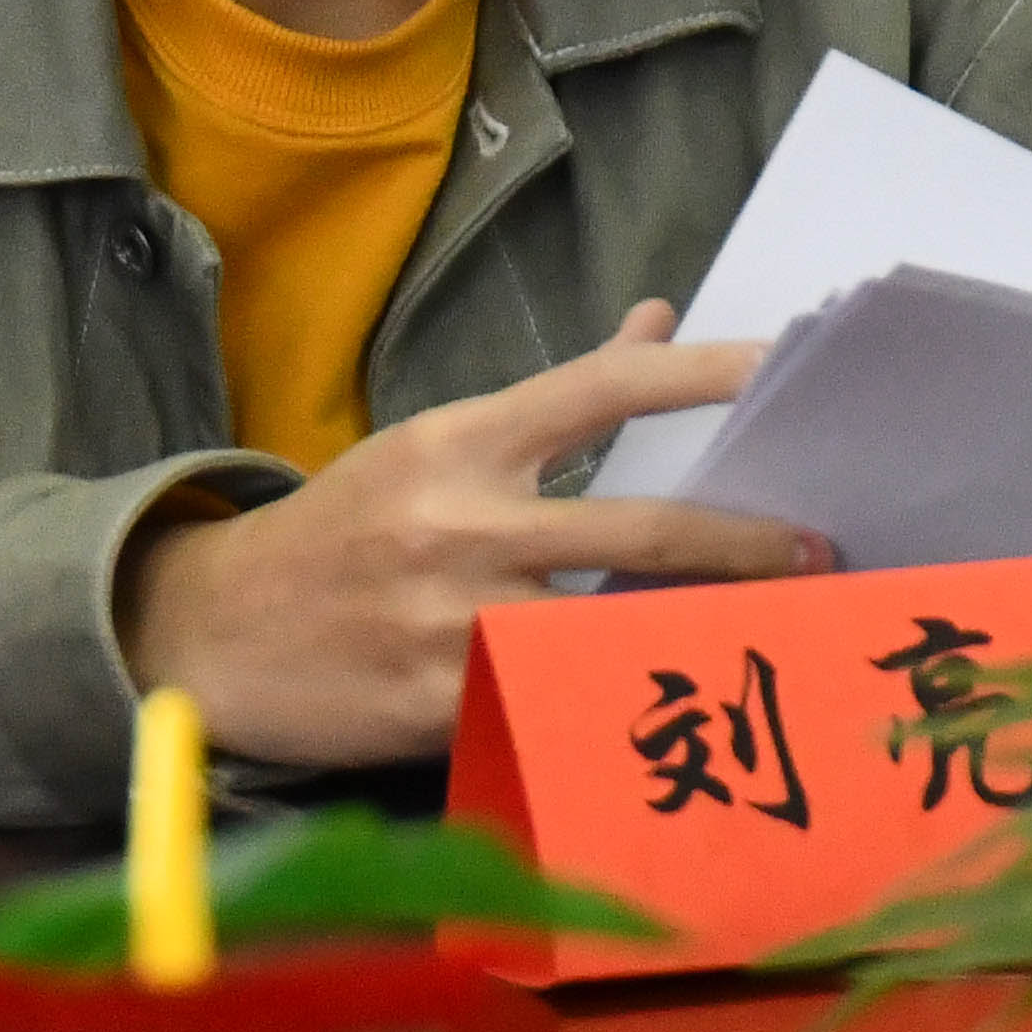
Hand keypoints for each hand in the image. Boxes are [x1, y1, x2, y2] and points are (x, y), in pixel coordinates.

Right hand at [120, 301, 833, 768]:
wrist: (212, 633)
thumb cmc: (345, 532)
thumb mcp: (434, 446)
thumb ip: (553, 401)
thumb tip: (656, 319)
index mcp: (460, 442)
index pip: (603, 389)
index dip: (702, 372)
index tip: (783, 366)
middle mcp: (460, 523)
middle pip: (640, 530)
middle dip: (745, 546)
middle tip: (820, 553)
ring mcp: (451, 620)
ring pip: (613, 629)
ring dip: (698, 636)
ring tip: (769, 639)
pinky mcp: (441, 705)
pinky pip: (555, 703)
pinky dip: (614, 703)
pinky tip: (672, 711)